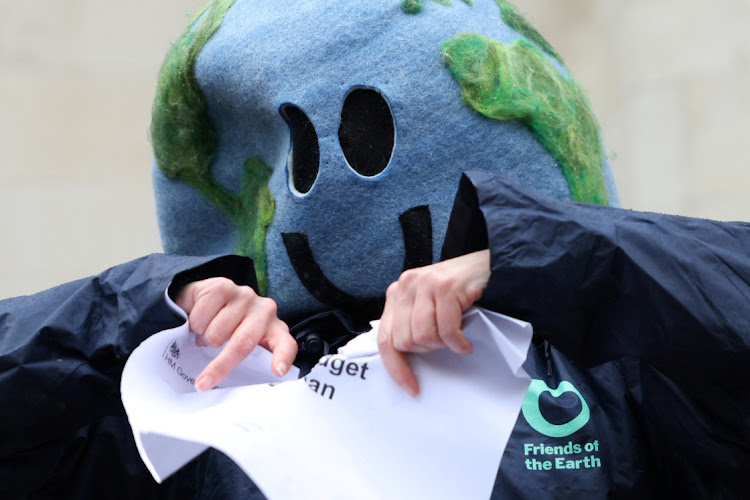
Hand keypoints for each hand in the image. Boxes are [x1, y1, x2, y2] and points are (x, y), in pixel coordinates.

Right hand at [175, 277, 297, 391]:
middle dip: (220, 366)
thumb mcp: (237, 348)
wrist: (198, 303)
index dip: (282, 358)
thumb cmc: (223, 330)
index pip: (286, 344)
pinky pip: (202, 317)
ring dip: (203, 339)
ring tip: (204, 336)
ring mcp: (245, 296)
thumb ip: (244, 361)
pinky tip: (199, 321)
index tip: (277, 371)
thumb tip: (230, 387)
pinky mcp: (223, 286)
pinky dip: (194, 325)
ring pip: (217, 333)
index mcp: (274, 330)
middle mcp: (264, 311)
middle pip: (242, 343)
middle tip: (203, 382)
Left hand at [377, 250, 490, 396]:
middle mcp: (406, 286)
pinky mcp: (445, 287)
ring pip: (422, 337)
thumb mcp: (428, 307)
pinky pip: (446, 331)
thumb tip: (402, 361)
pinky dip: (458, 343)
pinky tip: (465, 341)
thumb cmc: (460, 291)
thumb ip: (411, 325)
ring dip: (443, 344)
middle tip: (444, 342)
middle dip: (427, 350)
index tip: (411, 387)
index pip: (384, 338)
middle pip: (403, 341)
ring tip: (455, 336)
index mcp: (397, 293)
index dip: (396, 367)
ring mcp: (425, 284)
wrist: (490, 267)